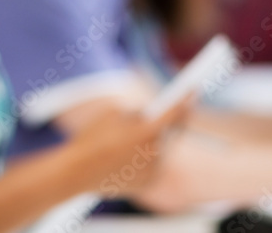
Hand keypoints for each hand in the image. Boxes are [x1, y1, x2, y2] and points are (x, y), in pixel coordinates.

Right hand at [68, 96, 192, 197]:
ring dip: (160, 139)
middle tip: (180, 108)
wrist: (78, 172)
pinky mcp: (149, 182)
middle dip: (175, 119)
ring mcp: (153, 169)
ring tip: (156, 128)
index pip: (175, 110)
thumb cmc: (92, 138)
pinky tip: (144, 149)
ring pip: (163, 148)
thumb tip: (149, 115)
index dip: (185, 98)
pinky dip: (150, 157)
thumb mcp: (114, 113)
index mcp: (148, 130)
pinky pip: (155, 165)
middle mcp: (156, 151)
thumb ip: (137, 111)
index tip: (193, 89)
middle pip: (174, 131)